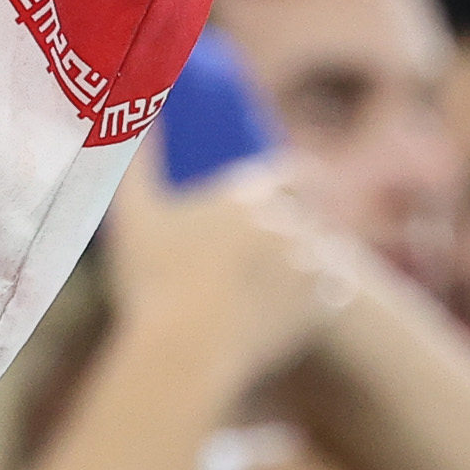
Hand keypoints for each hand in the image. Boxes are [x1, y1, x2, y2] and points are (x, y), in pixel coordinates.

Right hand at [103, 158, 356, 393]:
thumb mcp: (134, 214)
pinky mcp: (318, 308)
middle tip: (276, 243)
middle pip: (313, 213)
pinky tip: (302, 298)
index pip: (300, 173)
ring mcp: (308, 267)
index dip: (296, 183)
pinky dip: (323, 292)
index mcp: (252, 194)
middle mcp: (289, 223)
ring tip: (289, 273)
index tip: (287, 194)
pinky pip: (337, 289)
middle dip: (299, 224)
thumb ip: (137, 161)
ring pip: (329, 250)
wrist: (182, 351)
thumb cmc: (151, 281)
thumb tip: (132, 118)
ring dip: (314, 257)